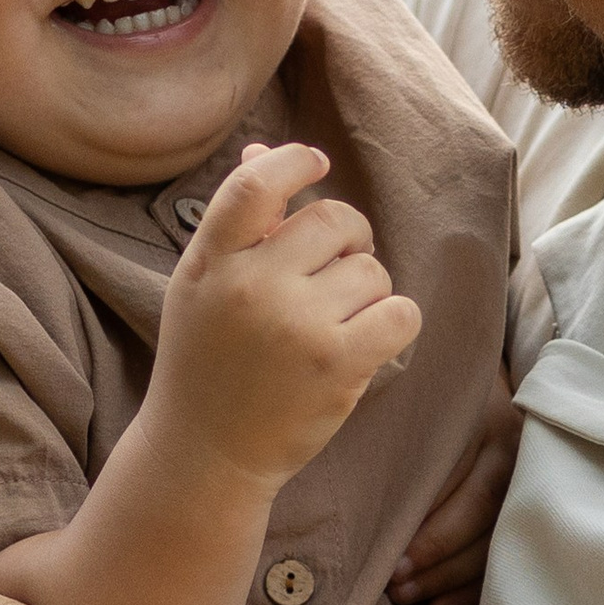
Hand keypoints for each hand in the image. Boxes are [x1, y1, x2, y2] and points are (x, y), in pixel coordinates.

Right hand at [147, 142, 423, 494]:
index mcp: (212, 261)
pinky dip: (393, 324)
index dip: (294, 162)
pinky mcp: (336, 364)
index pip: (256, 184)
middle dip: (346, 241)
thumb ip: (236, 222)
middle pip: (334, 221)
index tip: (315, 164)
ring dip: (365, 293)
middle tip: (330, 278)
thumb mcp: (202, 284)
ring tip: (331, 325)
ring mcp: (296, 325)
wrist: (204, 453)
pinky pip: (401, 313)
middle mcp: (251, 286)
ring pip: (371, 269)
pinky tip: (363, 343)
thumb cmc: (206, 361)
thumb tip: (264, 152)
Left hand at [389, 371, 520, 604]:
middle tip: (395, 583)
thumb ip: (390, 438)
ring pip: (496, 540)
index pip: (458, 477)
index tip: (387, 552)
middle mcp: (510, 450)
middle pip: (481, 511)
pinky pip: (506, 561)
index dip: (426, 521)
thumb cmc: (428, 410)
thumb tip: (346, 484)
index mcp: (478, 419)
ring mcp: (525, 484)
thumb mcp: (409, 408)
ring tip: (410, 599)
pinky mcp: (526, 515)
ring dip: (451, 578)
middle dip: (436, 553)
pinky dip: (473, 592)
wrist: (482, 398)